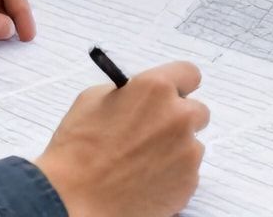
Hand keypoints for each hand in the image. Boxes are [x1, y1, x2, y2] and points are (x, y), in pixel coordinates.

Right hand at [33, 61, 209, 216]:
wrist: (75, 198)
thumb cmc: (78, 148)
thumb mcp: (93, 100)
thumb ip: (129, 91)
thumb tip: (142, 95)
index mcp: (155, 88)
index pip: (189, 74)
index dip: (179, 85)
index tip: (171, 95)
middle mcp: (178, 116)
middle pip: (197, 111)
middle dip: (179, 119)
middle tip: (155, 132)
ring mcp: (187, 150)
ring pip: (192, 144)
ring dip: (175, 149)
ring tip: (143, 162)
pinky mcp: (189, 181)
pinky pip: (188, 172)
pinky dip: (173, 175)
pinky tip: (146, 180)